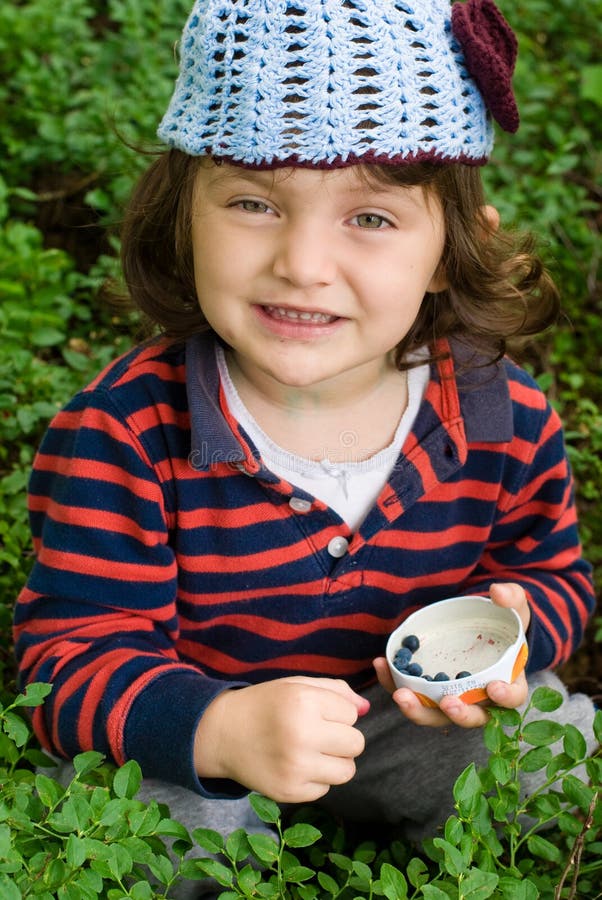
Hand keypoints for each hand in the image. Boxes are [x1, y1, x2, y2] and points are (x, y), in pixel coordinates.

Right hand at [194, 676, 368, 802]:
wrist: (223, 732)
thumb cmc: (266, 705)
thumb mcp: (297, 685)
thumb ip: (336, 691)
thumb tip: (366, 709)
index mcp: (304, 701)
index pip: (352, 714)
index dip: (336, 712)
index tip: (315, 712)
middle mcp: (301, 734)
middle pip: (356, 743)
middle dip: (342, 737)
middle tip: (318, 733)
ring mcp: (295, 767)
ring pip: (347, 770)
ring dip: (335, 761)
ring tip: (311, 750)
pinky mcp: (289, 792)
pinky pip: (326, 789)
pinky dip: (316, 778)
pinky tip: (295, 765)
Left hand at [373, 582, 530, 728]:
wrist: (477, 627)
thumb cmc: (501, 624)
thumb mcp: (512, 608)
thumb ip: (511, 598)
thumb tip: (497, 592)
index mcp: (507, 683)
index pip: (511, 699)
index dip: (505, 697)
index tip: (493, 688)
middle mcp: (479, 700)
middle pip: (471, 717)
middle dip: (458, 714)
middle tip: (446, 703)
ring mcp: (451, 699)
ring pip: (435, 715)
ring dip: (417, 710)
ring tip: (400, 695)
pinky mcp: (427, 692)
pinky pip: (411, 694)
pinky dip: (393, 682)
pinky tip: (382, 664)